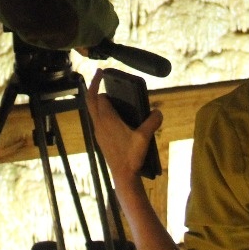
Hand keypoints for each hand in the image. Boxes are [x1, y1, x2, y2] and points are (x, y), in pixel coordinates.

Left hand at [86, 70, 161, 185]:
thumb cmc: (131, 156)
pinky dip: (101, 111)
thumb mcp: (144, 138)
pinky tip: (114, 114)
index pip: (100, 97)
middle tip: (99, 74)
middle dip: (92, 86)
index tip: (106, 75)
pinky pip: (97, 119)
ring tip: (109, 93)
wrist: (123, 175)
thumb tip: (158, 111)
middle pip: (90, 100)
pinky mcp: (101, 139)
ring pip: (92, 110)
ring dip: (97, 100)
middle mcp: (99, 124)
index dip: (103, 87)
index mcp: (107, 120)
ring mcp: (98, 132)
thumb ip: (152, 123)